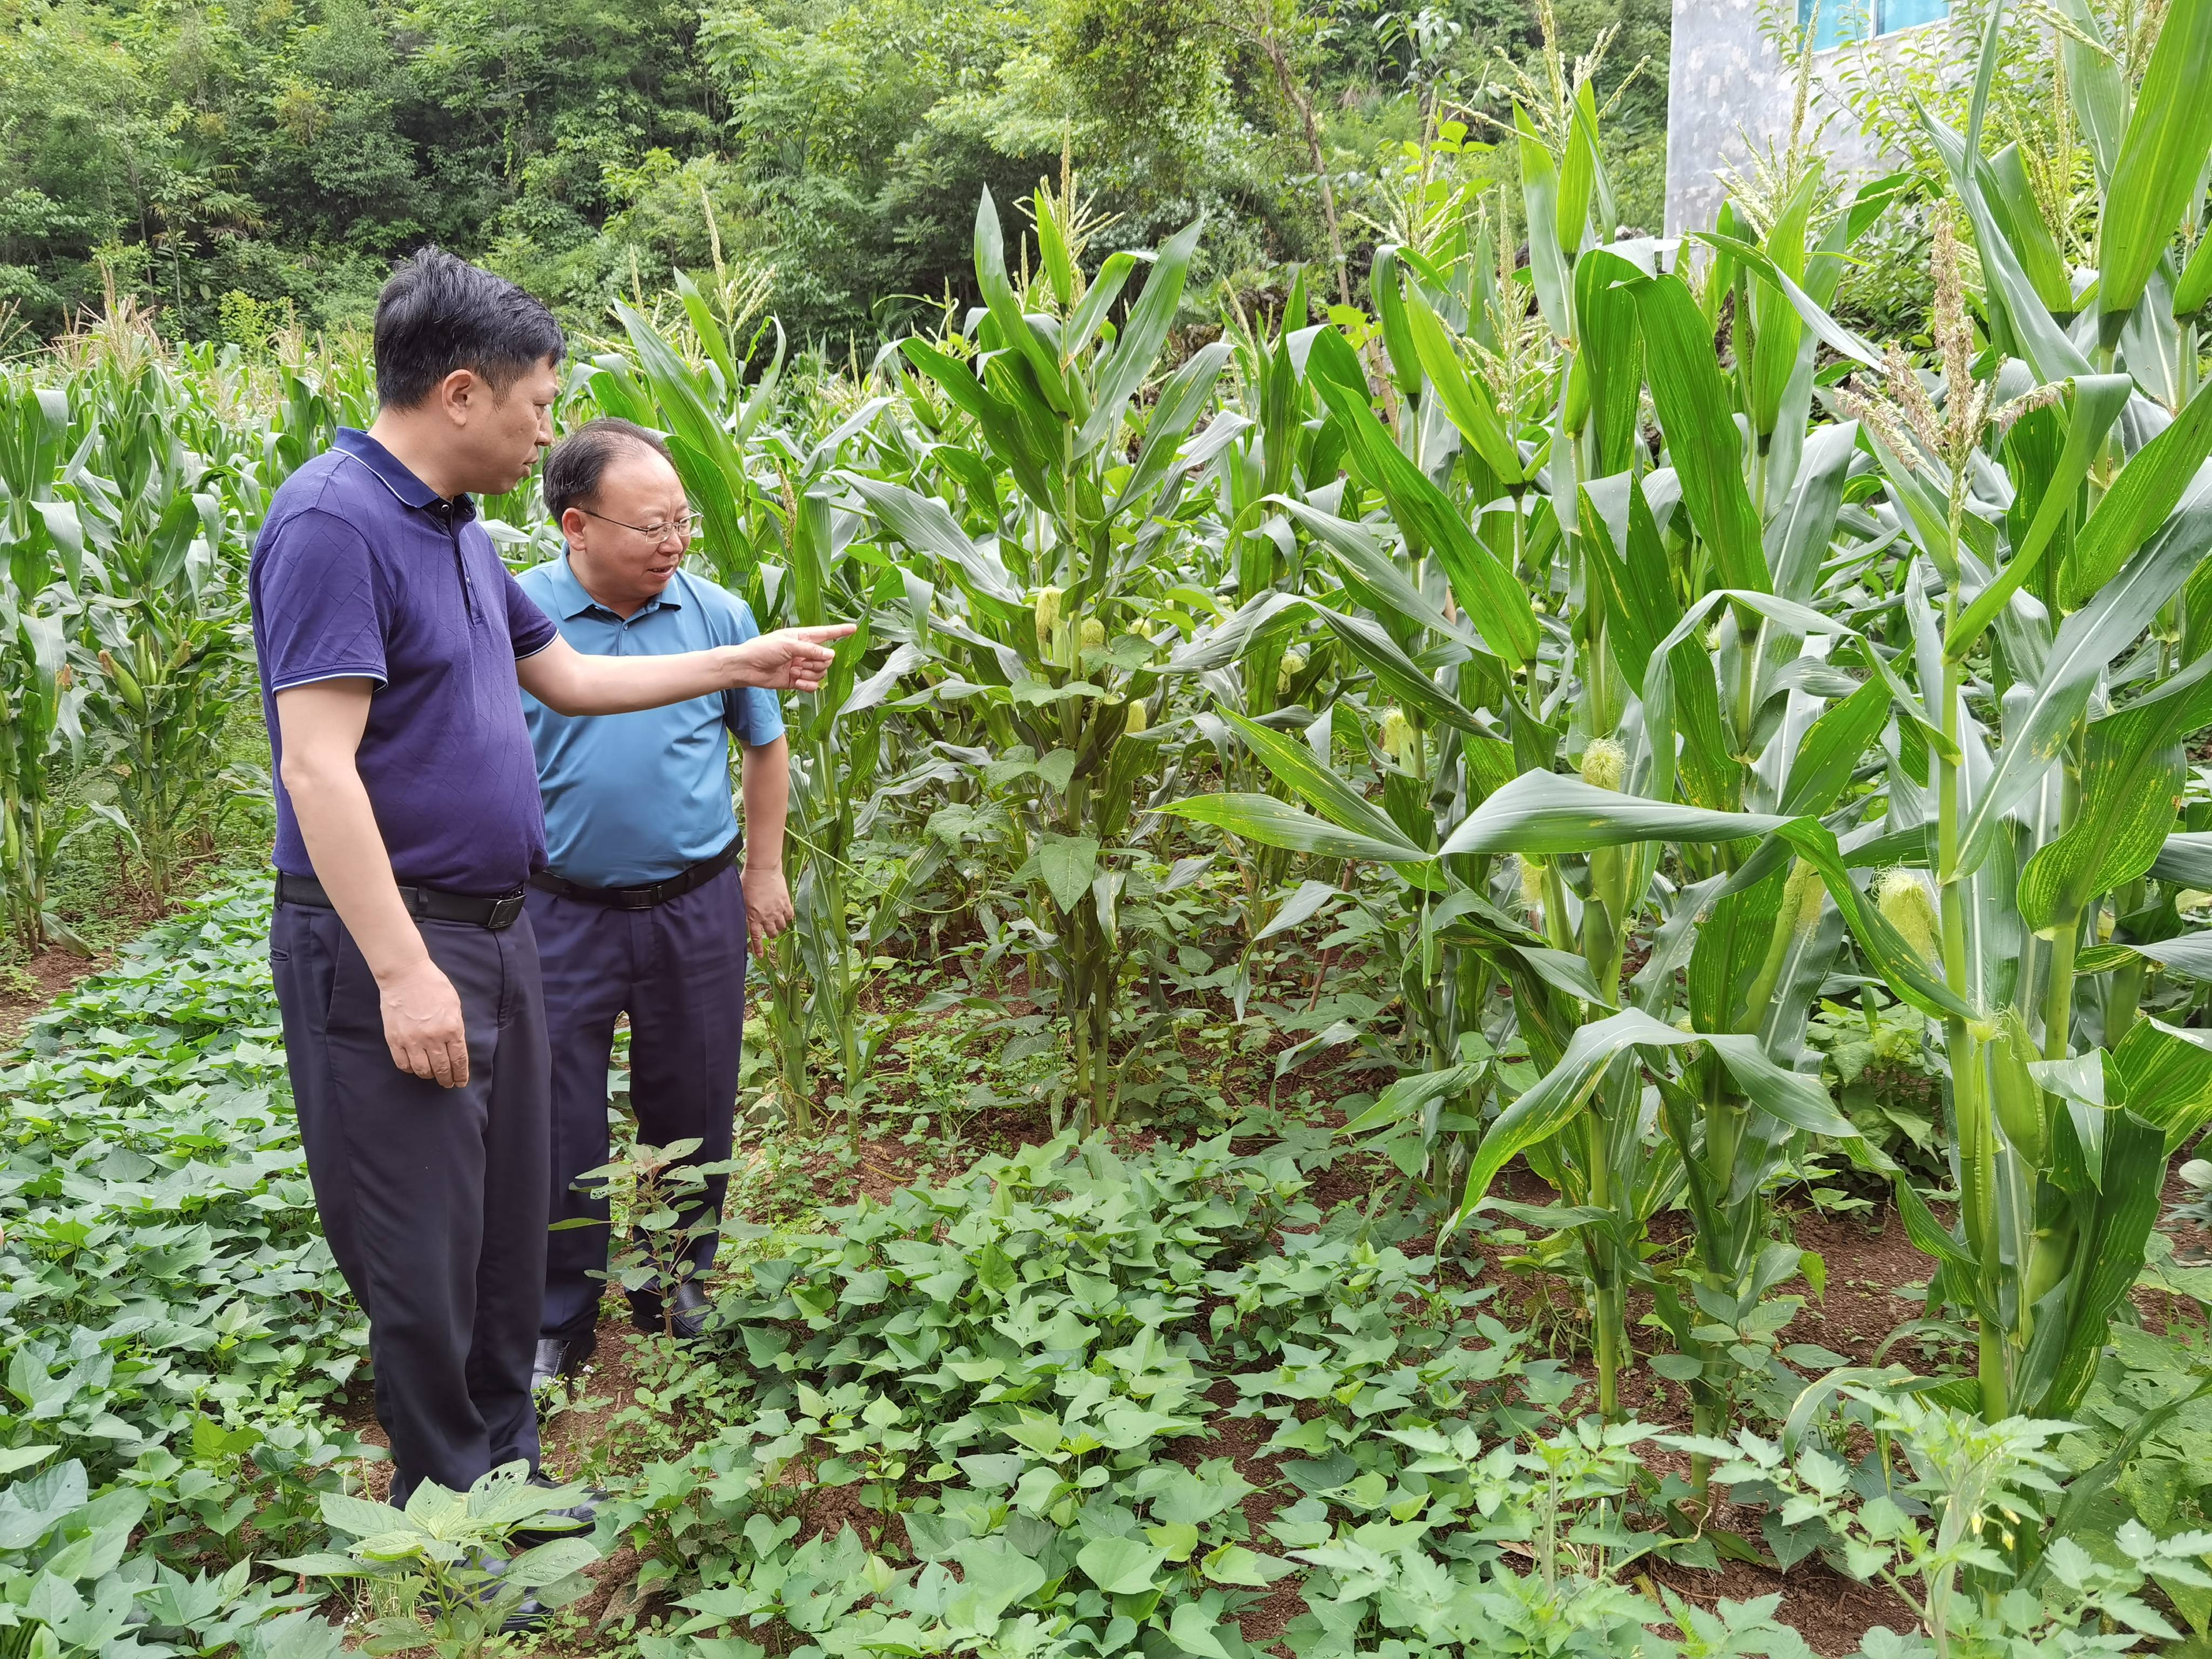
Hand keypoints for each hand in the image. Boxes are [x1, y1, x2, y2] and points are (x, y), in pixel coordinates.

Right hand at [377, 956, 469, 1086]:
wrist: (406, 975)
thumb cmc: (433, 986)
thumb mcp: (454, 1006)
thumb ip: (456, 1028)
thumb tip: (456, 1047)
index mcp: (452, 1028)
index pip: (459, 1060)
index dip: (460, 1075)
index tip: (461, 1083)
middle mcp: (433, 1038)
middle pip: (442, 1068)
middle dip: (447, 1079)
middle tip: (448, 1083)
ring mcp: (412, 1040)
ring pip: (422, 1070)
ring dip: (429, 1076)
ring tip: (432, 1075)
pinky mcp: (395, 1039)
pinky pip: (403, 1064)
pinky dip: (410, 1069)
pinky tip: (415, 1068)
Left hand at [722, 625, 856, 692]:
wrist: (746, 667)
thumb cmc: (763, 649)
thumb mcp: (788, 645)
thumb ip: (811, 650)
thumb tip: (832, 654)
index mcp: (802, 637)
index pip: (826, 634)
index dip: (840, 631)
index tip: (854, 629)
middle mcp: (804, 652)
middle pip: (826, 658)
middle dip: (817, 662)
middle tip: (801, 662)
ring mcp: (801, 667)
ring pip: (821, 672)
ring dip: (810, 674)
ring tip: (794, 672)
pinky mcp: (797, 681)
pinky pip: (813, 685)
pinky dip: (808, 685)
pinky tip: (798, 682)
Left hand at [742, 865, 793, 958]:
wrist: (763, 869)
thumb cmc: (748, 881)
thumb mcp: (740, 898)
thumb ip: (743, 911)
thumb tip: (744, 920)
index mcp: (753, 917)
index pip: (756, 937)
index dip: (758, 948)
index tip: (760, 956)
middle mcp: (766, 917)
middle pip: (772, 934)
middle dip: (770, 933)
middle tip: (769, 928)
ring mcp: (777, 911)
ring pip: (782, 927)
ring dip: (779, 926)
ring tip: (776, 920)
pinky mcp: (786, 903)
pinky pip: (790, 916)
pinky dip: (787, 917)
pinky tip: (784, 912)